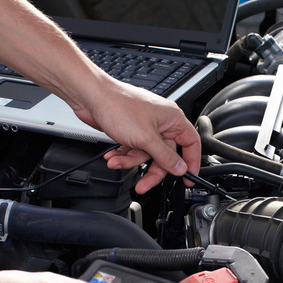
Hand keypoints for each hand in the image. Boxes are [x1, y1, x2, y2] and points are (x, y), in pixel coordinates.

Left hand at [75, 78, 200, 193]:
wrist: (91, 97)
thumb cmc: (118, 106)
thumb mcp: (146, 139)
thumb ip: (165, 156)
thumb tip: (180, 168)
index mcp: (173, 119)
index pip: (191, 144)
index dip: (191, 162)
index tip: (187, 178)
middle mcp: (162, 122)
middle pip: (165, 155)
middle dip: (153, 171)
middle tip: (144, 184)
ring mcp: (146, 126)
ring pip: (146, 154)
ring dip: (131, 161)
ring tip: (117, 162)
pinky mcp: (132, 130)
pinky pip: (134, 149)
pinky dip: (123, 155)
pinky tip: (113, 156)